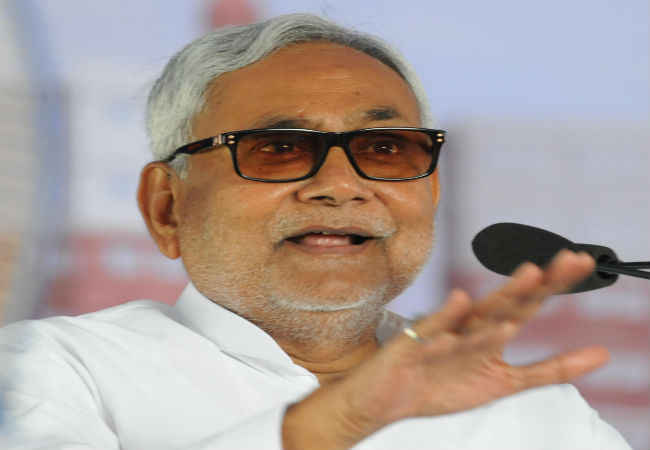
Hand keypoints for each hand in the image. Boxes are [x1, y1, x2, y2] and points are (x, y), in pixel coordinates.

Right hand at [335, 249, 609, 436]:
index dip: (555, 283)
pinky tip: (460, 303)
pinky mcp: (412, 344)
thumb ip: (550, 369)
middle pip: (508, 300)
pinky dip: (445, 318)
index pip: (528, 303)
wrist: (387, 397)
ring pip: (475, 316)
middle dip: (539, 281)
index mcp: (490, 331)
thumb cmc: (442, 384)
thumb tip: (602, 354)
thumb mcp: (505, 382)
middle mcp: (468, 326)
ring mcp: (441, 333)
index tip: (583, 261)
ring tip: (530, 280)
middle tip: (568, 259)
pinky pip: (431, 332)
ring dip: (502, 298)